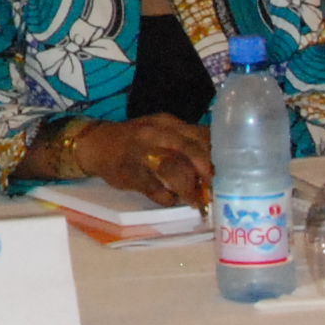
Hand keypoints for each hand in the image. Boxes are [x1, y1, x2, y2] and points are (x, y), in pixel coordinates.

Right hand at [86, 114, 215, 209]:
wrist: (96, 144)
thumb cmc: (136, 139)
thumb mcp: (160, 131)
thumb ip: (185, 141)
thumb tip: (216, 160)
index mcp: (166, 123)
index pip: (197, 133)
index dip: (214, 151)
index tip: (228, 167)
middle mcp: (154, 134)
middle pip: (186, 146)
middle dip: (204, 166)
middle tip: (215, 184)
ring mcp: (140, 153)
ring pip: (170, 168)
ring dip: (187, 187)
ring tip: (196, 201)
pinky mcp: (129, 174)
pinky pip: (153, 188)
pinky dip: (166, 197)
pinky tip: (170, 199)